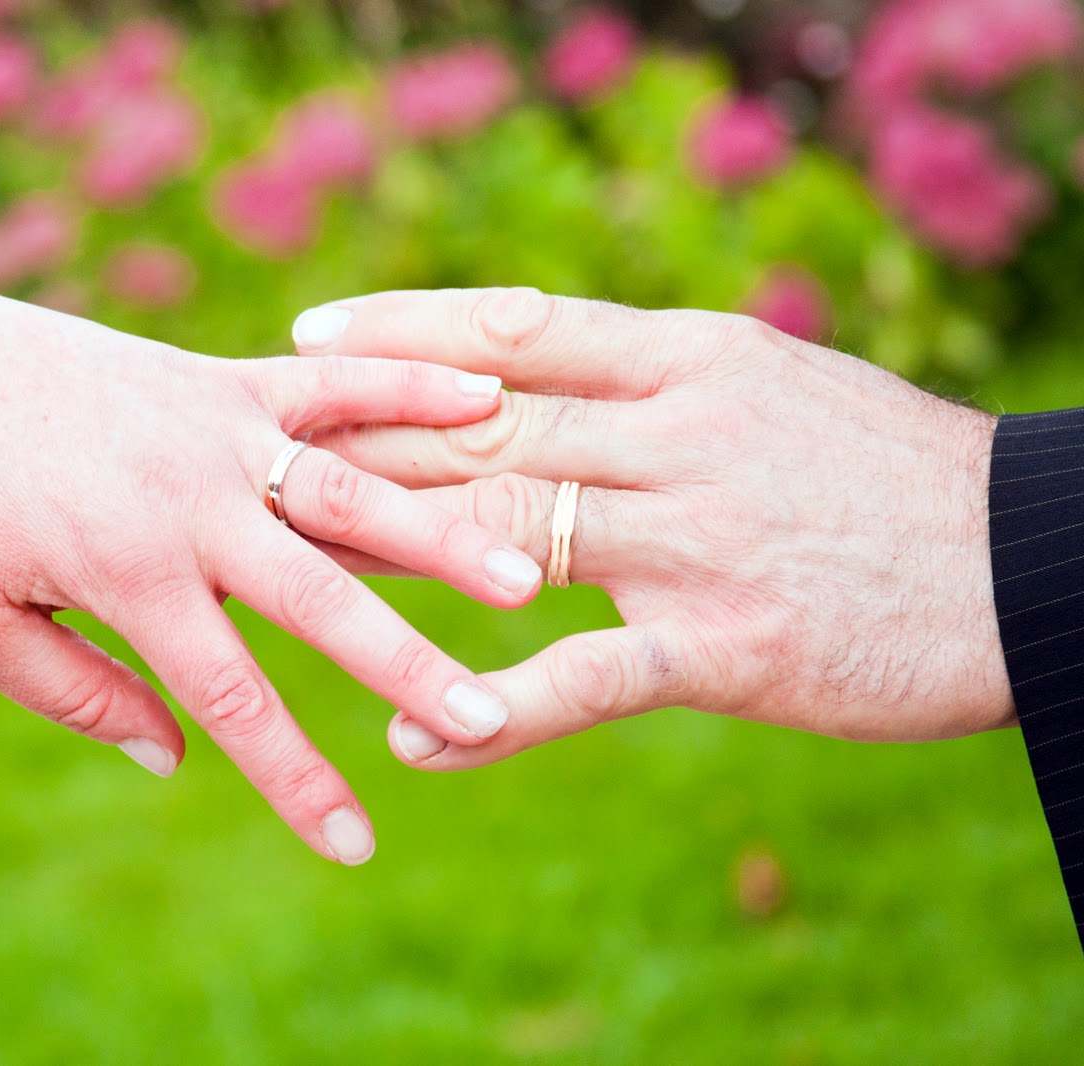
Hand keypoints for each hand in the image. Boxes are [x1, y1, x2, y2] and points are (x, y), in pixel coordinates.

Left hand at [0, 266, 547, 860]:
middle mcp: (187, 501)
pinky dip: (406, 387)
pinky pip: (328, 381)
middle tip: (489, 721)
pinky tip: (487, 398)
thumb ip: (77, 694)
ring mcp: (212, 428)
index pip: (233, 697)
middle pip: (321, 599)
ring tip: (523, 575)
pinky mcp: (217, 375)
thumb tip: (174, 759)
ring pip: (349, 487)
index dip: (296, 780)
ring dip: (440, 534)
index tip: (356, 847)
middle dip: (408, 667)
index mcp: (126, 573)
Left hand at [290, 288, 1013, 768]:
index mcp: (692, 357)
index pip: (511, 328)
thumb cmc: (888, 476)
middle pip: (480, 427)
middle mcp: (680, 432)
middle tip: (250, 453)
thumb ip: (652, 385)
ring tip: (286, 570)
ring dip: (385, 553)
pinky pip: (580, 679)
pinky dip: (490, 709)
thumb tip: (536, 381)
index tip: (305, 339)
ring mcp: (697, 539)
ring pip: (504, 531)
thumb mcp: (771, 392)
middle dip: (355, 442)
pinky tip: (413, 734)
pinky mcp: (725, 648)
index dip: (396, 332)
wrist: (1033, 562)